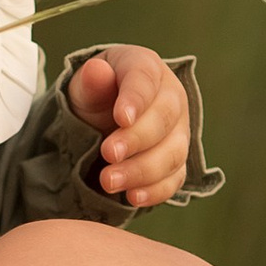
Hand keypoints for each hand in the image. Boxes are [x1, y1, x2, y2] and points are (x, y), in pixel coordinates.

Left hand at [67, 44, 193, 207]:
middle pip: (163, 119)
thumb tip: (95, 71)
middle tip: (108, 154)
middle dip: (136, 139)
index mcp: (147, 68)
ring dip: (142, 170)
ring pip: (173, 152)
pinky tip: (133, 197)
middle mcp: (171, 97)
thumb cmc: (96, 95)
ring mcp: (179, 130)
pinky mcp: (177, 159)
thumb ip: (91, 81)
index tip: (120, 118)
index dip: (135, 99)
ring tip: (109, 182)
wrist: (103, 117)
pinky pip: (175, 177)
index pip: (145, 80)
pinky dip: (156, 190)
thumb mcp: (86, 86)